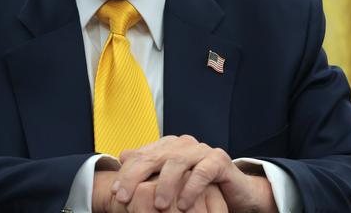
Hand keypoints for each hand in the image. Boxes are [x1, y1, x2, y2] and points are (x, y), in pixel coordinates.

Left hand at [113, 135, 276, 211]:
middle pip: (154, 157)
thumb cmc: (197, 188)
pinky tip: (182, 205)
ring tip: (157, 205)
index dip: (126, 173)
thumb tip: (122, 155)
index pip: (141, 156)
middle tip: (124, 197)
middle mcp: (183, 144)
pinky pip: (203, 172)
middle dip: (136, 177)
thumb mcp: (169, 181)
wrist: (234, 192)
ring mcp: (201, 150)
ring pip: (177, 163)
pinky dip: (191, 188)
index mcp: (168, 146)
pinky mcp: (219, 160)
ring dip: (165, 185)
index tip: (115, 192)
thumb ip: (148, 168)